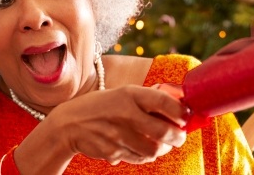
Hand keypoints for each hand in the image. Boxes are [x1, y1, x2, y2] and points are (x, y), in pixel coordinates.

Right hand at [45, 86, 187, 164]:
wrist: (68, 124)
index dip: (180, 111)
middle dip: (177, 137)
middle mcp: (125, 114)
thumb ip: (146, 100)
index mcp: (129, 94)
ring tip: (163, 145)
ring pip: (153, 150)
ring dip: (163, 149)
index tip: (185, 117)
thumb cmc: (101, 107)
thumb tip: (178, 107)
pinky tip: (143, 149)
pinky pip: (138, 158)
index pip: (163, 101)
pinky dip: (146, 156)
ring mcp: (118, 135)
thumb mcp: (121, 94)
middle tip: (179, 137)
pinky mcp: (113, 151)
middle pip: (163, 131)